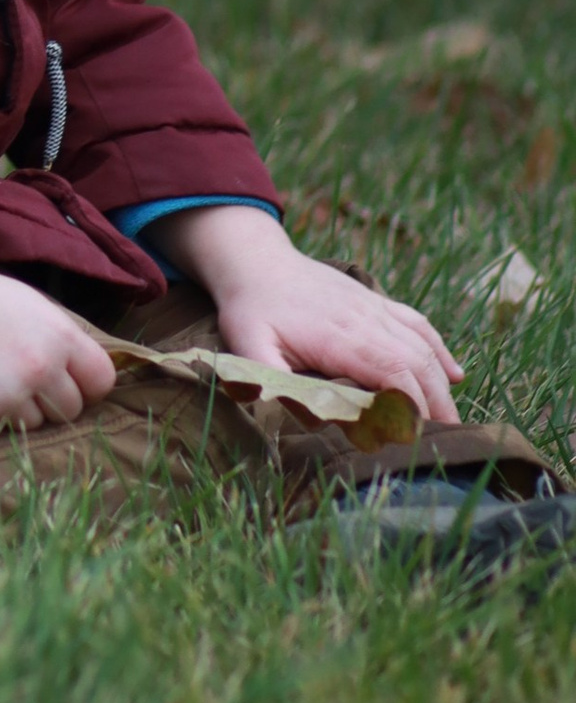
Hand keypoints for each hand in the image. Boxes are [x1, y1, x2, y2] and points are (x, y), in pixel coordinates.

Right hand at [0, 233, 121, 433]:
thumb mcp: (34, 309)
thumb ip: (64, 345)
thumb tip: (90, 384)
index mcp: (60, 338)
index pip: (101, 382)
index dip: (85, 384)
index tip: (66, 381)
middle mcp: (40, 369)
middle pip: (70, 410)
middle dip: (49, 400)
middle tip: (16, 377)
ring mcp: (8, 396)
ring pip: (34, 425)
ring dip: (16, 410)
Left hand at [159, 208, 460, 427]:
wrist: (256, 260)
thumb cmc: (251, 309)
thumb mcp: (247, 346)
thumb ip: (270, 381)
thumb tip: (296, 416)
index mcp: (340, 337)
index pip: (393, 374)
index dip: (412, 408)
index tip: (419, 438)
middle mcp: (367, 320)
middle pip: (417, 364)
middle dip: (437, 404)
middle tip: (447, 442)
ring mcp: (375, 308)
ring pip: (423, 346)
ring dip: (442, 384)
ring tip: (452, 421)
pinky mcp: (376, 301)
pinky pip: (419, 324)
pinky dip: (440, 350)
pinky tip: (454, 374)